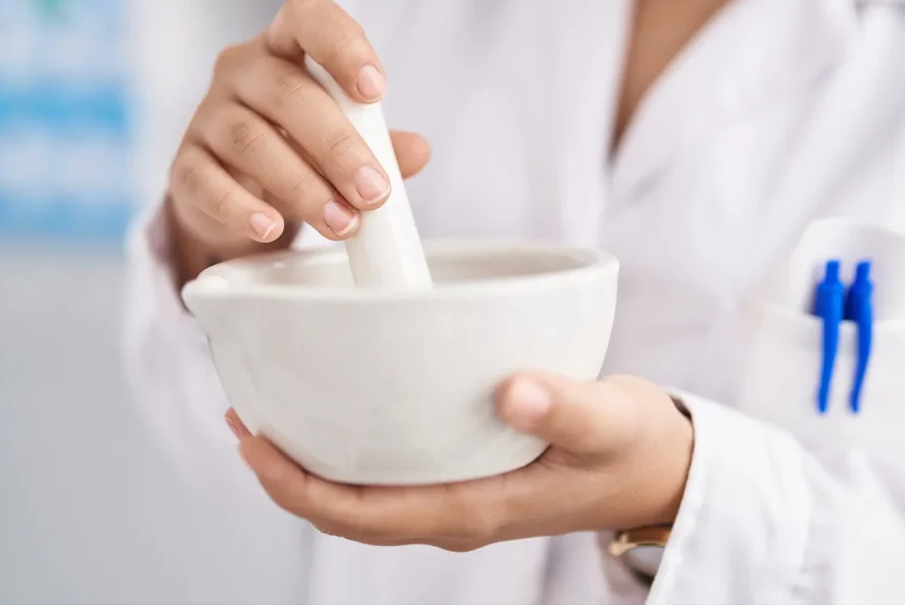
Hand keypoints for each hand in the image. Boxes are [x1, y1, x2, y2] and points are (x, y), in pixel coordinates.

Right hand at [166, 0, 430, 282]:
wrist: (237, 194)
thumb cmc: (299, 148)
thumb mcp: (346, 141)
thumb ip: (381, 142)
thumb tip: (418, 151)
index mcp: (286, 48)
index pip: (308, 18)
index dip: (343, 46)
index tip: (376, 90)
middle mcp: (243, 72)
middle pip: (288, 94)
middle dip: (338, 147)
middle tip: (374, 192)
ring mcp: (208, 117)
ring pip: (252, 142)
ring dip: (304, 186)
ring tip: (343, 223)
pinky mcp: (186, 166)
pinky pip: (207, 182)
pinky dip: (241, 207)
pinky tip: (270, 227)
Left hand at [226, 374, 694, 550]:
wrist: (661, 468)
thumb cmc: (637, 449)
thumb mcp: (611, 423)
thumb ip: (567, 409)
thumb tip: (511, 390)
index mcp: (476, 509)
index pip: (360, 515)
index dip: (295, 485)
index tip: (253, 440)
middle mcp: (456, 509)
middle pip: (346, 510)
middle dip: (285, 472)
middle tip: (243, 413)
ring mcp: (460, 495)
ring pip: (362, 493)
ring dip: (311, 461)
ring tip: (272, 410)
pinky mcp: (469, 473)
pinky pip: (391, 472)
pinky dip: (352, 446)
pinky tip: (342, 403)